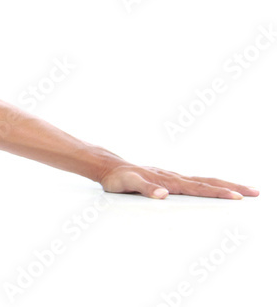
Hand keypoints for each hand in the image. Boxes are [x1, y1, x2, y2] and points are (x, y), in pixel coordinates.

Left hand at [99, 164, 258, 199]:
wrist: (110, 168)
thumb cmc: (118, 178)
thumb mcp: (127, 185)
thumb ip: (145, 189)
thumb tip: (164, 194)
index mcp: (168, 180)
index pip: (198, 188)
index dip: (217, 193)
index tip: (236, 196)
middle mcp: (174, 178)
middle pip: (208, 182)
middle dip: (232, 187)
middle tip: (255, 192)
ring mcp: (173, 178)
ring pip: (203, 181)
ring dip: (224, 185)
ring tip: (243, 191)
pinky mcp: (169, 180)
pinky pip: (195, 183)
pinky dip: (210, 186)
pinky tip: (216, 189)